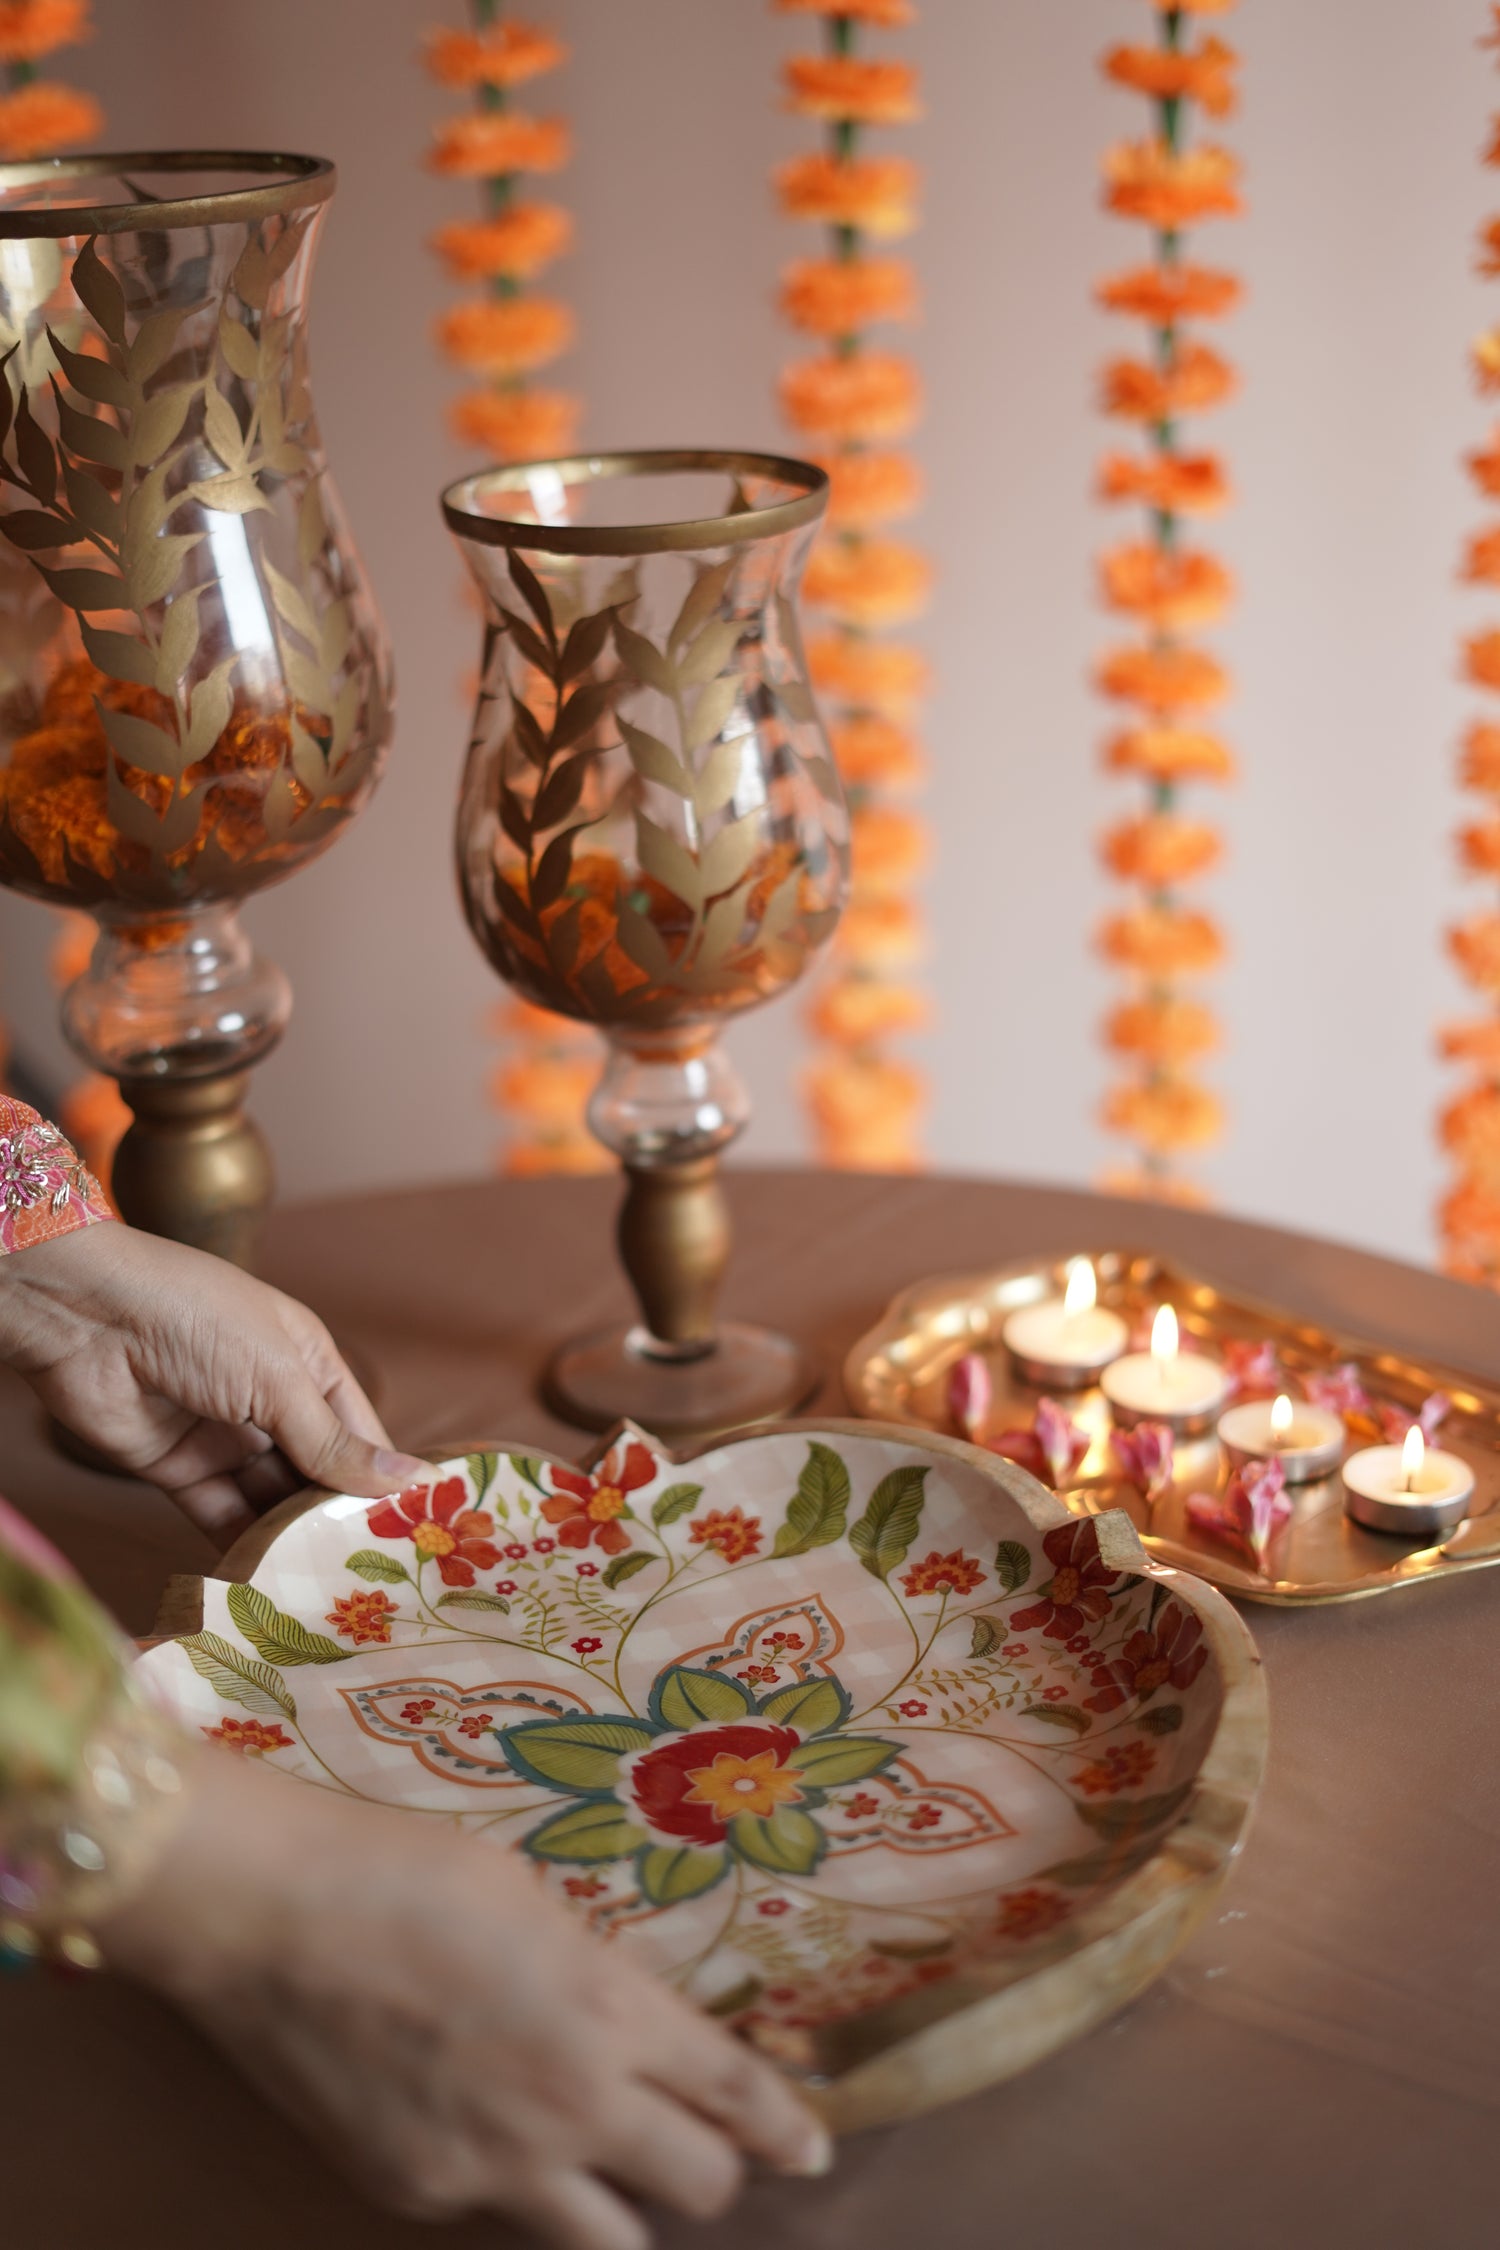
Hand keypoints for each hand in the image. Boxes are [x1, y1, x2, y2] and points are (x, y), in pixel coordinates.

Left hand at [0, 1223, 426, 1542]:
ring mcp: (225, 1438)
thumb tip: (413, 1480)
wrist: (85, 1316)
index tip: (412, 1535)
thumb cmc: (197, 1320)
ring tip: (326, 1587)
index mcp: (309, 1364)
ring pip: (271, 1500)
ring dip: (292, 1537)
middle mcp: (272, 1402)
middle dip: (337, 1517)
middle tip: (370, 1575)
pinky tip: (270, 1579)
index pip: (360, 1434)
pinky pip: (222, 1515)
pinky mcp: (179, 1470)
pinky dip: (243, 1545)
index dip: (383, 1481)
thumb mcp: (280, 1379)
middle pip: (317, 1473)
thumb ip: (335, 1444)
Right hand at [101, 1751, 830, 2245]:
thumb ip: (598, 1977)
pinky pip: (502, 2217)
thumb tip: (629, 2019)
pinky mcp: (420, 2192)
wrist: (275, 1916)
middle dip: (714, 2166)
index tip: (810, 2148)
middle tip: (703, 2142)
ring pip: (610, 2241)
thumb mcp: (537, 1903)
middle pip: (698, 2186)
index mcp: (612, 2012)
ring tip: (611, 2167)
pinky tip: (493, 2135)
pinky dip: (519, 2188)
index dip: (785, 2127)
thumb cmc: (410, 1870)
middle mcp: (572, 2106)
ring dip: (629, 2209)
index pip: (734, 2094)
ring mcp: (494, 2167)